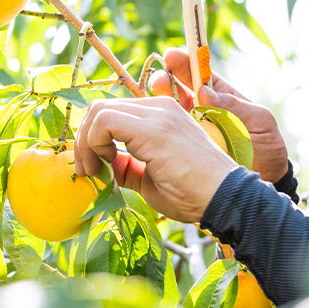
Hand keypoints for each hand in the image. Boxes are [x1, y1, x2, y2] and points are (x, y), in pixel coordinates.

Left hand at [73, 96, 237, 222]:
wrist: (225, 200)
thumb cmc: (193, 194)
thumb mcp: (150, 178)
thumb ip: (127, 166)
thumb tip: (102, 166)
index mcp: (161, 115)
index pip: (113, 111)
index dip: (94, 137)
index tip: (94, 167)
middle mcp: (159, 107)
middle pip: (101, 107)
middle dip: (84, 139)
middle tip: (87, 171)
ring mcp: (158, 115)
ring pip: (99, 110)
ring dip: (85, 143)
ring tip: (93, 172)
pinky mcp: (153, 128)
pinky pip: (105, 121)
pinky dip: (93, 143)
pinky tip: (105, 166)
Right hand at [148, 48, 289, 183]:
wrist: (260, 186)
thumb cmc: (266, 151)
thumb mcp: (259, 124)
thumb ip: (236, 107)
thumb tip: (205, 91)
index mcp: (220, 98)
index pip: (198, 75)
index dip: (184, 63)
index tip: (172, 56)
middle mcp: (200, 110)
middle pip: (175, 90)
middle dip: (164, 82)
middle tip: (158, 82)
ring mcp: (188, 129)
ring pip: (163, 111)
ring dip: (153, 103)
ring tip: (149, 98)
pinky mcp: (178, 149)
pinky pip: (161, 136)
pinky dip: (149, 129)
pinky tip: (141, 124)